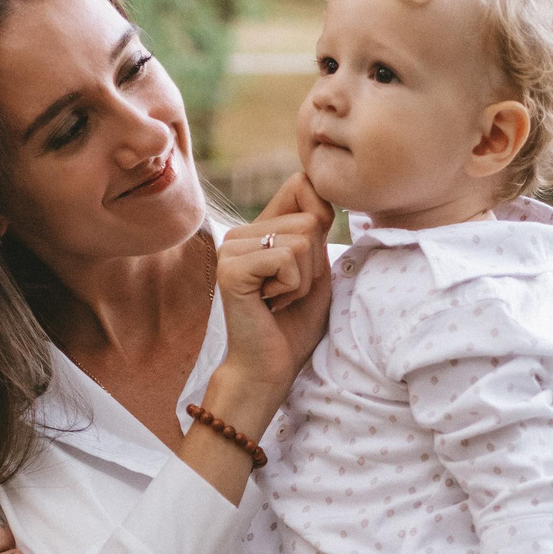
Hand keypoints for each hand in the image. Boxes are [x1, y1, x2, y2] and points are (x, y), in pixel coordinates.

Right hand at [213, 173, 334, 406]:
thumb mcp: (316, 269)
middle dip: (314, 264)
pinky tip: (269, 304)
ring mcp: (231, 247)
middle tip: (288, 292)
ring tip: (279, 299)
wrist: (269, 369)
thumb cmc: (294, 325)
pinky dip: (292, 288)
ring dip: (303, 280)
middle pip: (310, 219)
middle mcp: (241, 232)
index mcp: (260, 228)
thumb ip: (318, 229)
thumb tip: (321, 190)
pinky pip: (287, 259)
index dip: (321, 217)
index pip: (300, 184)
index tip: (307, 263)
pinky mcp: (231, 267)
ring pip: (302, 240)